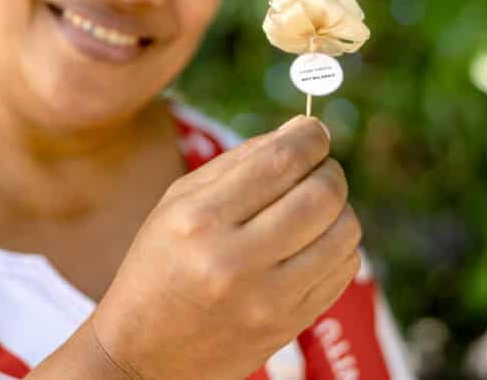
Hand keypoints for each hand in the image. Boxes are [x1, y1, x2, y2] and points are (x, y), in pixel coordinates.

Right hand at [90, 116, 361, 379]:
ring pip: (344, 233)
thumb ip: (240, 162)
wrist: (142, 356)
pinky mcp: (290, 326)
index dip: (311, 137)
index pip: (281, 162)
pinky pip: (344, 270)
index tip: (314, 131)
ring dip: (339, 209)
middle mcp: (236, 261)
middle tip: (317, 167)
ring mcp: (268, 300)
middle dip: (329, 170)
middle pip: (322, 195)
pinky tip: (311, 243)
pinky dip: (337, 246)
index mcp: (200, 221)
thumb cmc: (158, 266)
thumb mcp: (178, 203)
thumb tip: (301, 130)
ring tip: (313, 208)